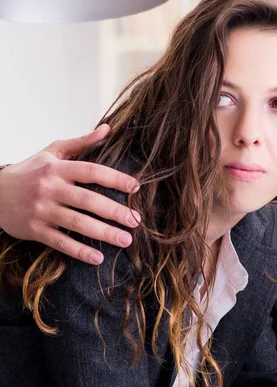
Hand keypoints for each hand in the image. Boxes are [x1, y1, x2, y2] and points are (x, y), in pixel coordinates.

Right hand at [0, 124, 139, 264]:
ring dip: (103, 233)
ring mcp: (41, 210)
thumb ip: (81, 143)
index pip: (91, 171)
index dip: (115, 178)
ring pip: (77, 223)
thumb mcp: (52, 152)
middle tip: (136, 220)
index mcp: (57, 168)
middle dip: (114, 211)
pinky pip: (60, 242)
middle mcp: (50, 189)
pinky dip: (79, 251)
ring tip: (125, 240)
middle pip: (87, 200)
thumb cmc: (30, 171)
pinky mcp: (34, 230)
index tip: (136, 187)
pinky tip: (98, 258)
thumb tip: (107, 129)